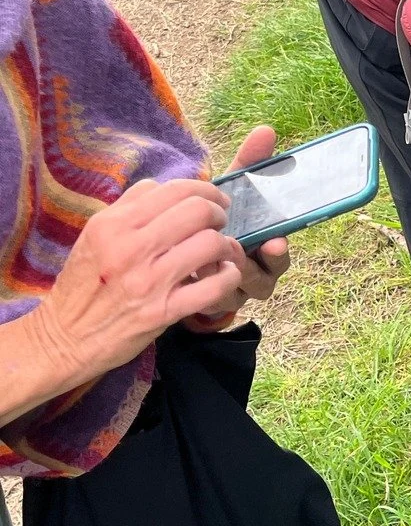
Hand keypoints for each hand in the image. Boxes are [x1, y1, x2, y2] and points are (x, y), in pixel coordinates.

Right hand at [29, 177, 244, 393]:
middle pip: (199, 211)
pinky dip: (230, 276)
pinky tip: (226, 275)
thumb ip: (127, 208)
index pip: (174, 190)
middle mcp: (130, 247)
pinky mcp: (163, 311)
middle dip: (219, 213)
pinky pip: (214, 286)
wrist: (64, 337)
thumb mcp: (94, 237)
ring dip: (227, 246)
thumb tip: (163, 187)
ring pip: (211, 243)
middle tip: (220, 224)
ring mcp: (148, 280)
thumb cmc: (84, 284)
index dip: (205, 191)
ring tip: (224, 252)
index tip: (214, 201)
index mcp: (113, 224)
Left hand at [185, 125, 291, 329]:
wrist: (181, 254)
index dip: (279, 252)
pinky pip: (205, 302)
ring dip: (219, 278)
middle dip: (253, 269)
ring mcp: (230, 292)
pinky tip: (185, 275)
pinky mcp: (204, 303)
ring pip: (234, 294)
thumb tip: (266, 129)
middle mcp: (254, 274)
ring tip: (204, 264)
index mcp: (265, 249)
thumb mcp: (230, 192)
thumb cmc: (214, 220)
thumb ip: (248, 165)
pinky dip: (197, 290)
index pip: (280, 255)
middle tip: (237, 256)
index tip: (274, 242)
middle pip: (264, 280)